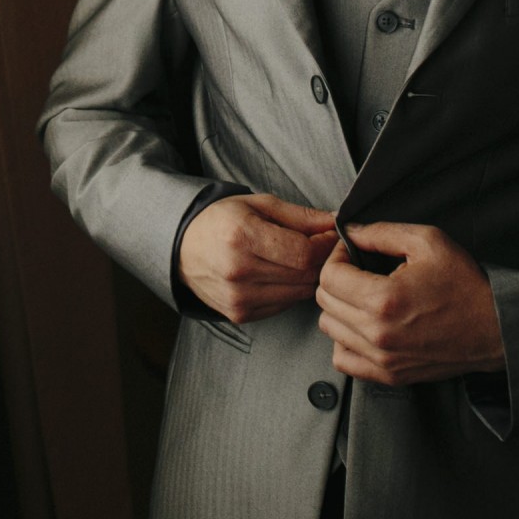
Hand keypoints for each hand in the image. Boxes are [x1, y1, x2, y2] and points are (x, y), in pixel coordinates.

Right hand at [177, 193, 339, 323]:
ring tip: (296, 259)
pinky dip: (290, 291)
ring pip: (299, 294)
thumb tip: (335, 223)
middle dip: (321, 260)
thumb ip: (300, 216)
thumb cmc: (221, 221)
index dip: (325, 246)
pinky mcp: (240, 314)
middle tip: (320, 246)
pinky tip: (278, 274)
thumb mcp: (258, 204)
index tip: (330, 236)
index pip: (304, 253)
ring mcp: (238, 297)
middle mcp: (238, 270)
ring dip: (307, 277)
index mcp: (241, 236)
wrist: (183, 249)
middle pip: (304, 275)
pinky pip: (284, 305)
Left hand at [315, 221, 505, 384]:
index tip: (351, 253)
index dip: (336, 257)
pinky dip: (346, 342)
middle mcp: (378, 334)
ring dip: (340, 310)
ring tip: (363, 298)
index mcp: (384, 299)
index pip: (329, 276)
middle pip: (325, 302)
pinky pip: (344, 361)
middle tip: (357, 271)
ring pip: (330, 330)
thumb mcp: (427, 241)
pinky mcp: (390, 375)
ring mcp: (383, 358)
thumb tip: (349, 232)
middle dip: (336, 280)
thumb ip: (381, 232)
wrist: (496, 327)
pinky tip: (363, 326)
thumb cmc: (466, 284)